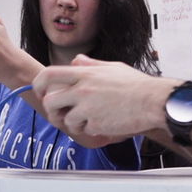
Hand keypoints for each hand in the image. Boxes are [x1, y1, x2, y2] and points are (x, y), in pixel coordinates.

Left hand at [33, 55, 174, 138]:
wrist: (152, 102)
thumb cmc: (136, 85)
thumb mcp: (111, 67)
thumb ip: (90, 65)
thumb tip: (76, 61)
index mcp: (85, 74)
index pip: (49, 74)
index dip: (39, 85)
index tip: (41, 92)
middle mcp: (82, 89)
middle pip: (50, 101)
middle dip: (52, 110)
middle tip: (60, 114)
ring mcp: (87, 108)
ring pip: (65, 119)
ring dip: (74, 123)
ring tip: (88, 120)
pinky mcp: (95, 124)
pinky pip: (83, 130)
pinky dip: (90, 130)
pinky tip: (103, 123)